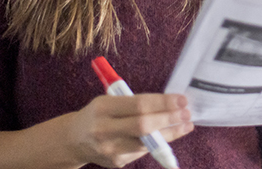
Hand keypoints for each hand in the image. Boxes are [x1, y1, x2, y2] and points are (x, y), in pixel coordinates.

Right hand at [67, 93, 192, 167]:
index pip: (138, 105)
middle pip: (143, 126)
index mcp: (103, 108)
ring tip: (186, 125)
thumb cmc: (99, 114)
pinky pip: (143, 151)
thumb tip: (170, 102)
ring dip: (171, 134)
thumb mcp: (109, 100)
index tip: (181, 100)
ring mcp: (110, 149)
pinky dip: (159, 143)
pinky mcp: (116, 162)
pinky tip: (170, 134)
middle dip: (169, 119)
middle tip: (187, 113)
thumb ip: (134, 102)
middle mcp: (104, 130)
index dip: (163, 103)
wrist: (74, 140)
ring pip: (147, 143)